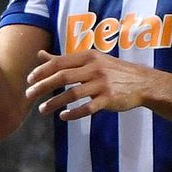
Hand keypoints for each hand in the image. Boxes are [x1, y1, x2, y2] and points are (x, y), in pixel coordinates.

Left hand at [25, 49, 157, 120]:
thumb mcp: (90, 60)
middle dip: (43, 86)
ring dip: (55, 103)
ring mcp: (102, 84)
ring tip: (42, 109)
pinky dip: (74, 113)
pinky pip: (88, 108)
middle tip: (29, 95)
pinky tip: (63, 117)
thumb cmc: (111, 71)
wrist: (142, 82)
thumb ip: (64, 59)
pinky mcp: (109, 99)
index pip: (60, 62)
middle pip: (63, 77)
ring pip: (73, 94)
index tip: (29, 80)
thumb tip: (40, 54)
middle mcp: (95, 68)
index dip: (42, 71)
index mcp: (88, 56)